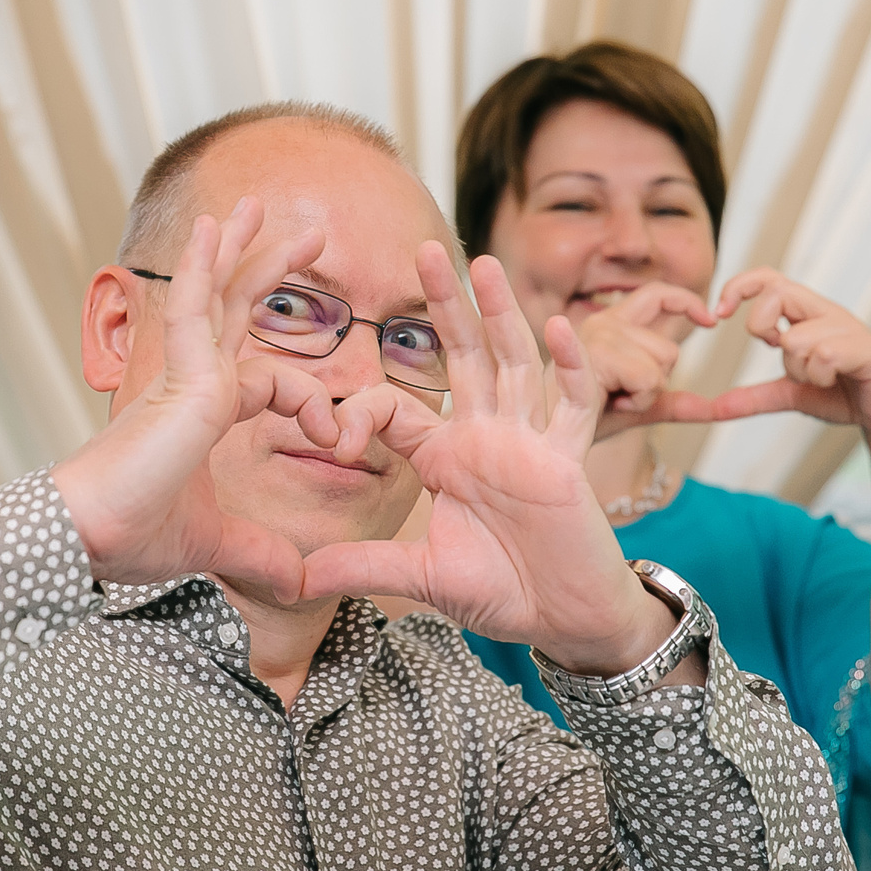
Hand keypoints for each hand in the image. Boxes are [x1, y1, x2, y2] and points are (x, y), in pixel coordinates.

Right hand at [50, 200, 343, 598]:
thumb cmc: (130, 535)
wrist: (88, 538)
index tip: (339, 439)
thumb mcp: (216, 543)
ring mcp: (184, 374)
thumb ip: (258, 553)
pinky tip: (214, 225)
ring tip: (265, 204)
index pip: (268, 380)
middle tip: (312, 234)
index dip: (314, 404)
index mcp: (202, 413)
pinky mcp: (179, 377)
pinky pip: (192, 307)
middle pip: (235, 308)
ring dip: (244, 247)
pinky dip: (203, 265)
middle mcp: (192, 383)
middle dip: (270, 267)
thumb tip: (298, 583)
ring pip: (216, 294)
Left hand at [300, 247, 674, 674]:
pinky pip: (574, 405)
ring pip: (514, 363)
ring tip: (482, 264)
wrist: (565, 621)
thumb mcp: (422, 577)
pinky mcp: (569, 461)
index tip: (336, 444)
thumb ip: (364, 568)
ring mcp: (531, 442)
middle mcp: (487, 435)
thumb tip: (296, 578)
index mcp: (445, 457)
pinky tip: (562, 328)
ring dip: (501, 313)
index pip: (397, 406)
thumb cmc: (503, 592)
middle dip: (444, 304)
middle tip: (421, 249)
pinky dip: (572, 369)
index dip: (361, 413)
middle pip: (462, 356)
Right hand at [571, 281, 717, 437]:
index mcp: (610, 324)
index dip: (687, 302)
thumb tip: (718, 408)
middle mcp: (603, 322)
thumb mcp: (639, 406)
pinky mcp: (598, 354)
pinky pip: (650, 378)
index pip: (656, 295)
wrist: (550, 440)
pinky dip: (639, 401)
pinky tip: (611, 403)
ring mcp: (600, 336)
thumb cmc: (583, 419)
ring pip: (662, 365)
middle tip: (622, 396)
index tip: (711, 320)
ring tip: (613, 399)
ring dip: (646, 394)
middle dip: (658, 381)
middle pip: (669, 348)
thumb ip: (676, 403)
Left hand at [665, 269, 870, 443]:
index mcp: (808, 315)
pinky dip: (818, 375)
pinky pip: (823, 353)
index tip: (718, 314)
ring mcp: (847, 329)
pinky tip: (832, 381)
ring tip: (817, 379)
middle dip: (760, 325)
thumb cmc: (847, 394)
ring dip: (796, 367)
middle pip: (776, 292)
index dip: (738, 287)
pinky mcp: (865, 350)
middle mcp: (827, 313)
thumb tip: (715, 408)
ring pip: (795, 336)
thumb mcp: (794, 394)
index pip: (768, 279)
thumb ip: (756, 397)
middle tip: (773, 350)